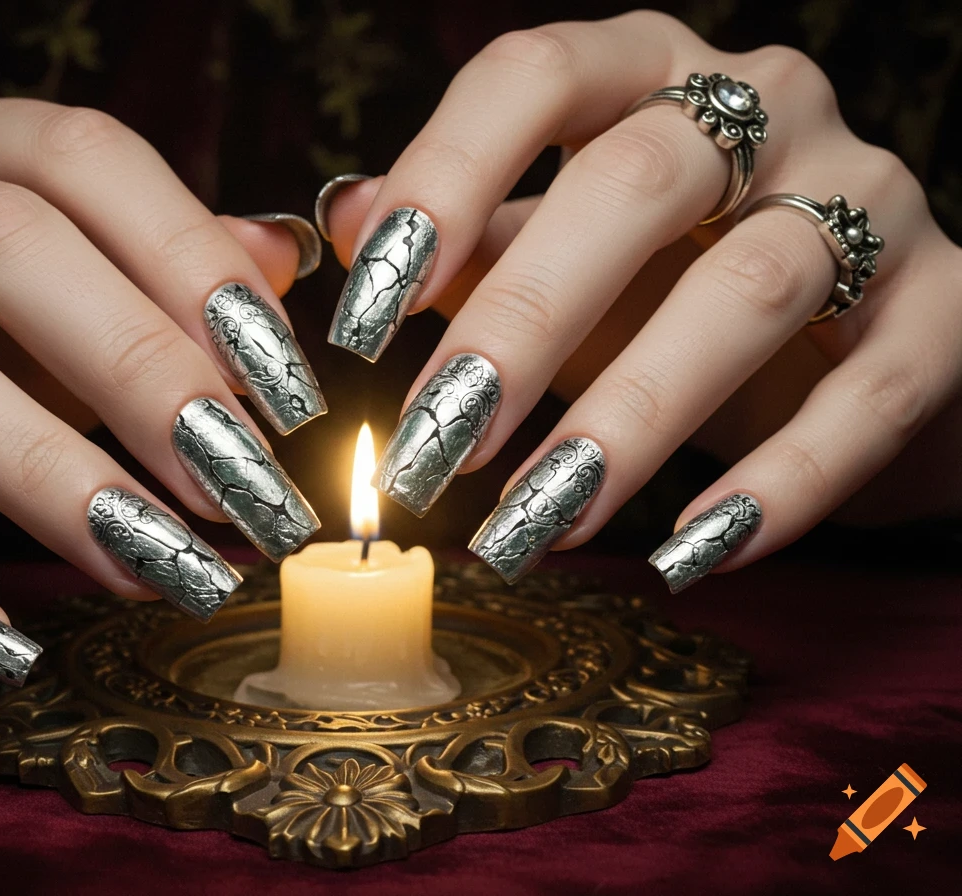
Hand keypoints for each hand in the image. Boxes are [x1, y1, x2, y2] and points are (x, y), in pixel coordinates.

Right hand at [0, 91, 325, 682]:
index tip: (286, 389)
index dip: (195, 264)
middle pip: (2, 246)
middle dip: (142, 372)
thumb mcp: (54, 282)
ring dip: (47, 478)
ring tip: (159, 566)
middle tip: (241, 487)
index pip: (83, 160)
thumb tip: (278, 259)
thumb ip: (159, 264)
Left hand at [317, 11, 961, 590]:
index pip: (535, 77)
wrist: (852, 336)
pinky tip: (684, 557)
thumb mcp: (563, 249)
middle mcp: (767, 109)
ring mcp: (869, 198)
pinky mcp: (942, 311)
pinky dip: (776, 485)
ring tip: (533, 523)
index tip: (364, 314)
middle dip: (522, 324)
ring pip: (749, 292)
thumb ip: (467, 235)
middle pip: (638, 185)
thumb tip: (344, 220)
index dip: (442, 181)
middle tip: (434, 447)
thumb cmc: (675, 281)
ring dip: (629, 420)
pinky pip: (865, 395)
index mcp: (649, 72)